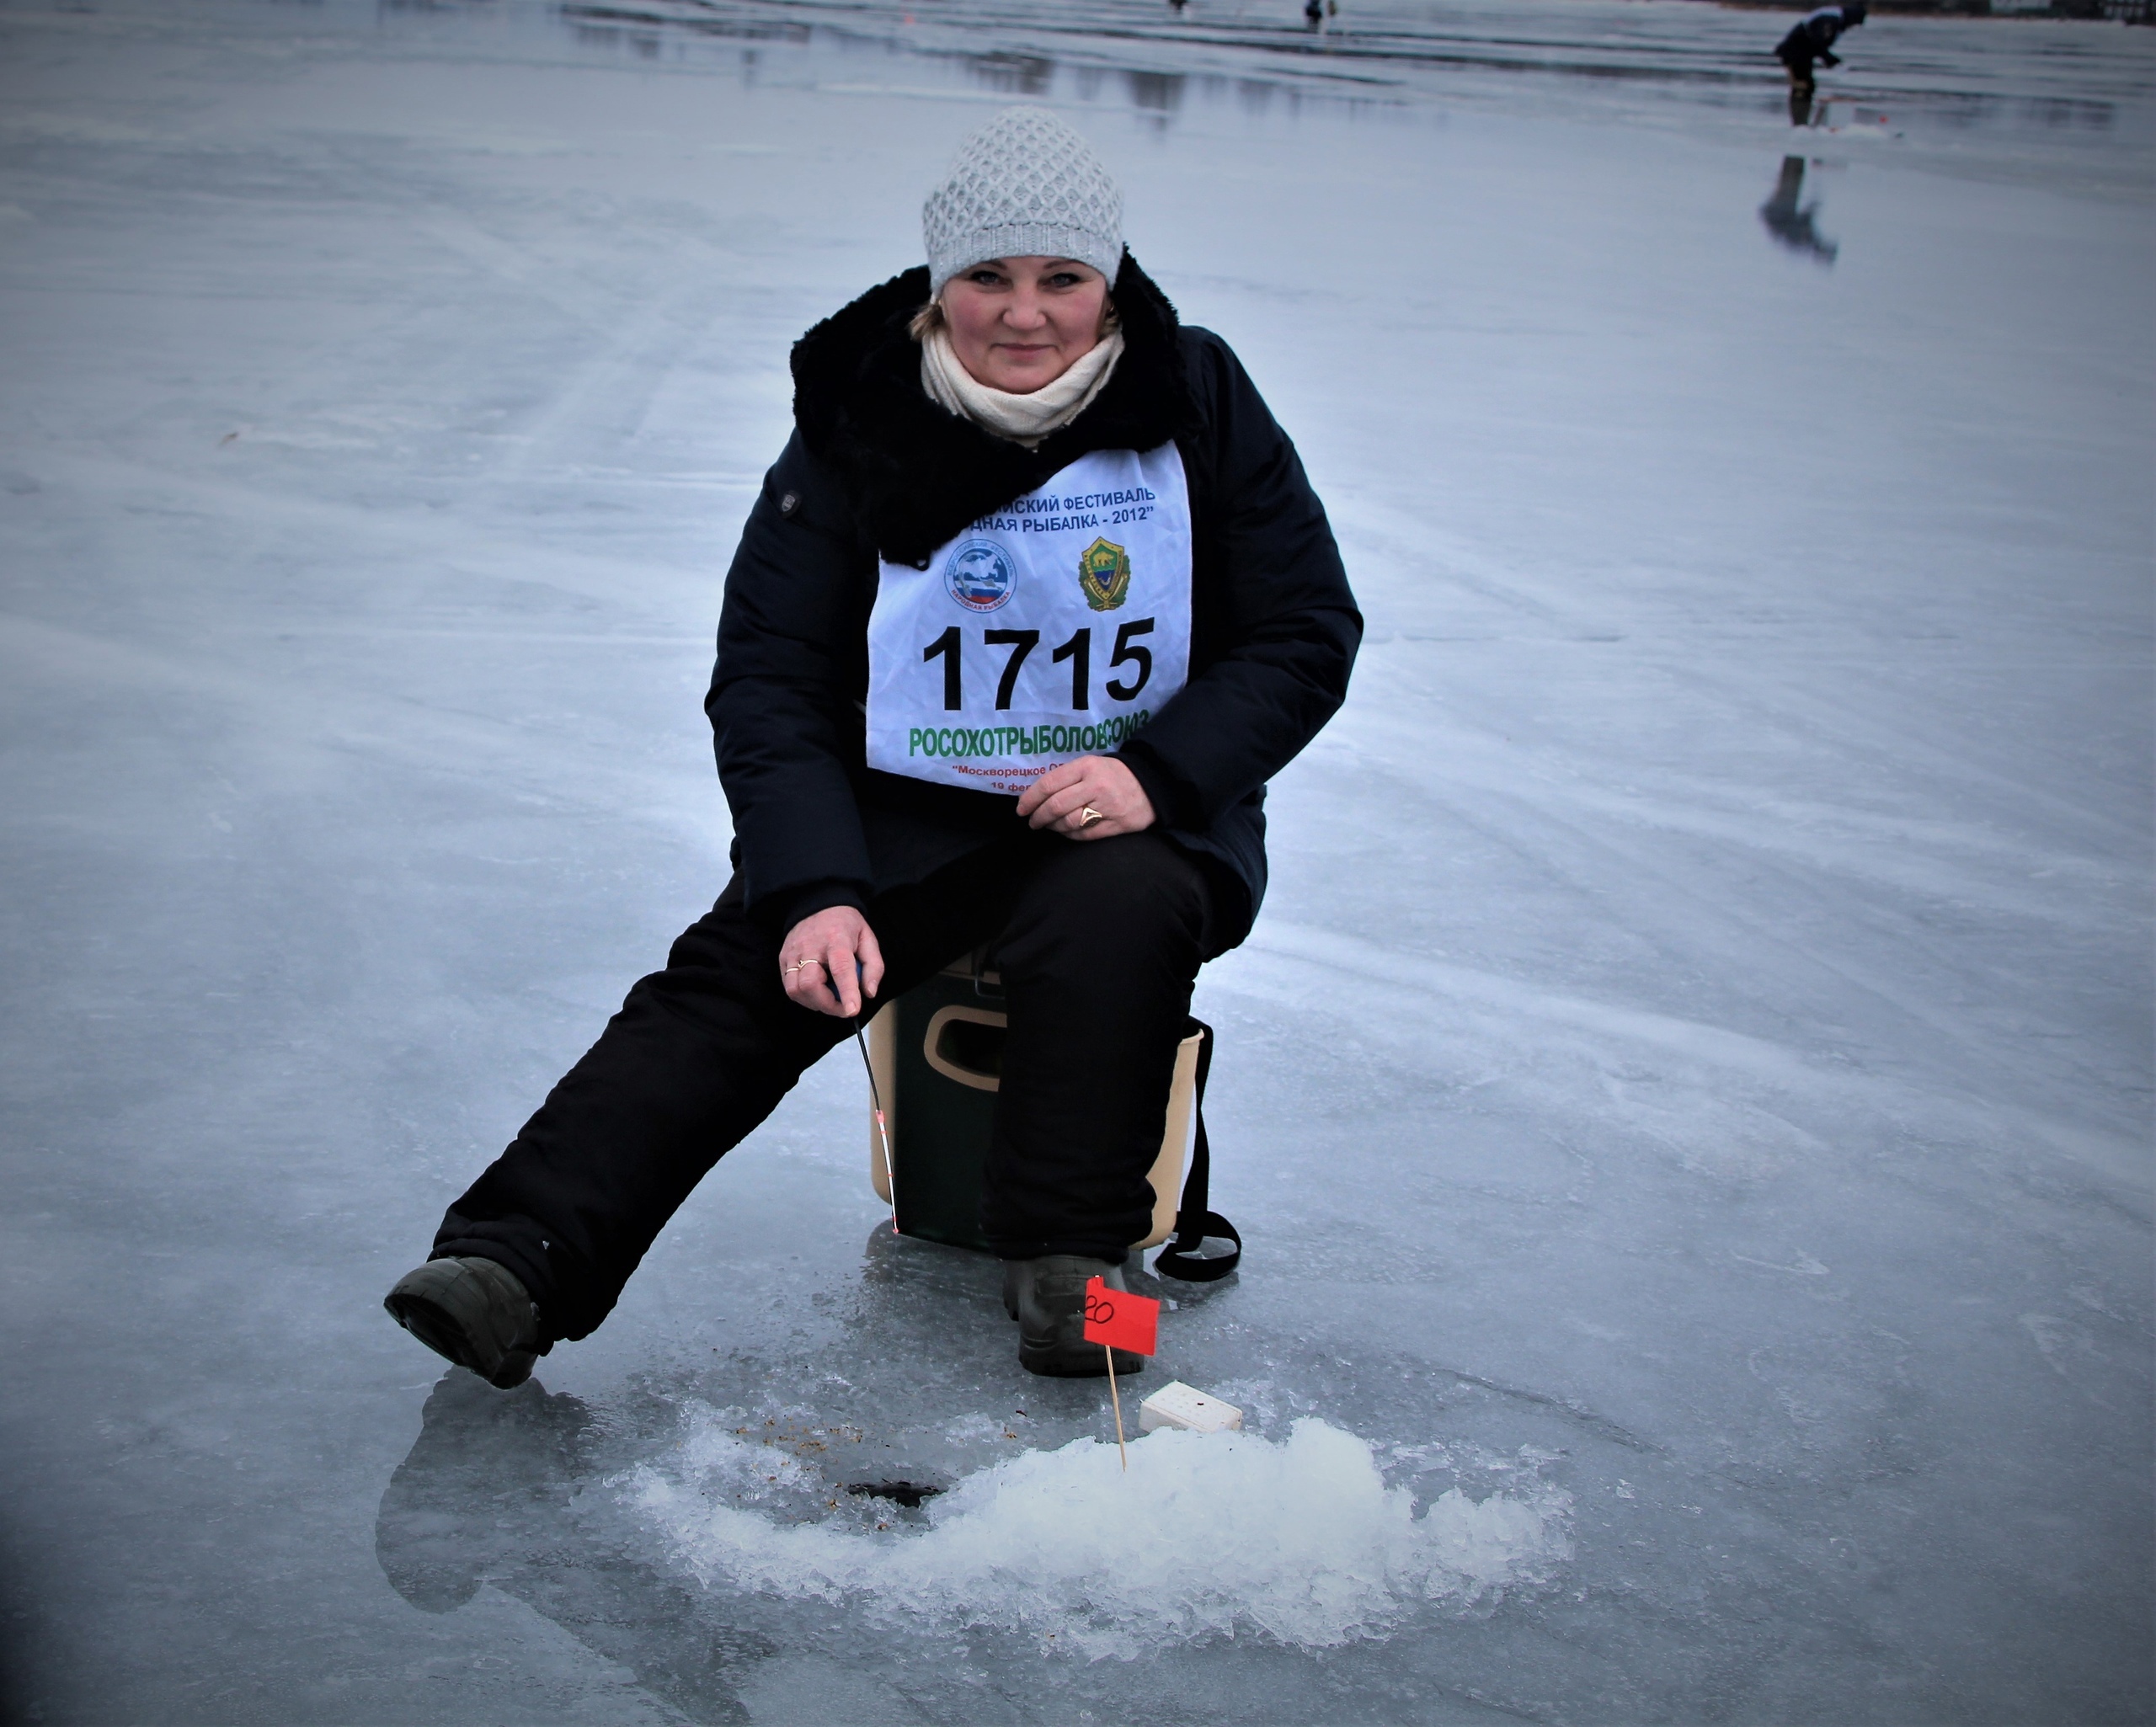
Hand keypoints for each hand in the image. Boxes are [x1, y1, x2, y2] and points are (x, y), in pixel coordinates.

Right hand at [779, 906, 882, 1017]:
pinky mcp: (783, 958)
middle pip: (810, 984)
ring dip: (814, 1003)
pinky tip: (817, 992)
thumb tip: (869, 993)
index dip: (847, 991)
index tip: (853, 1010)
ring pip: (795, 989)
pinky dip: (804, 997)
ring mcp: (793, 952)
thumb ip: (873, 967)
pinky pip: (789, 987)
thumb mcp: (868, 938)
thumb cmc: (845, 924)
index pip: (840, 968)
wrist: (818, 903)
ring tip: (830, 999)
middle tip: (843, 1007)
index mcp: (837, 938)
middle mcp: (811, 945)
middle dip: (828, 1005)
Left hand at [1014, 754, 1155, 841]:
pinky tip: (1066, 831)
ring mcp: (1107, 807)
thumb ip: (1067, 777)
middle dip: (1038, 816)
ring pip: (1068, 823)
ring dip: (1053, 827)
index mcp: (1087, 767)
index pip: (1050, 784)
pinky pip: (1084, 835)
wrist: (1151, 785)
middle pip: (1056, 806)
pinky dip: (1069, 835)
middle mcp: (1096, 786)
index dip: (1030, 799)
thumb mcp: (1091, 765)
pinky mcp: (1116, 825)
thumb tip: (1036, 796)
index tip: (1021, 809)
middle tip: (1033, 821)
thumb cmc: (1113, 775)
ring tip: (1049, 825)